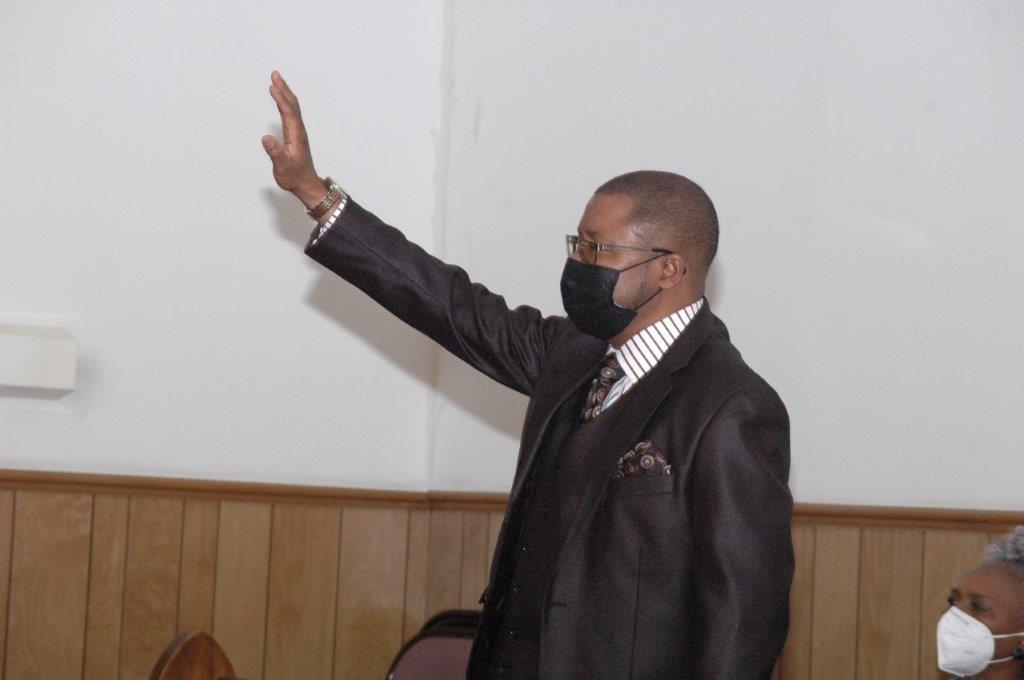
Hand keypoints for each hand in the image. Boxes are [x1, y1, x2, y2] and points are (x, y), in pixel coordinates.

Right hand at [262, 71, 322, 203]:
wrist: (305, 184)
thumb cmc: (294, 176)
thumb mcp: (282, 166)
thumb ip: (275, 152)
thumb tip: (266, 138)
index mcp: (296, 135)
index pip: (289, 112)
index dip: (281, 99)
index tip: (273, 86)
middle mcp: (298, 131)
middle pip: (292, 105)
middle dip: (284, 89)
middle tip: (275, 74)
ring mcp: (297, 132)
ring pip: (292, 108)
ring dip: (285, 93)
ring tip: (276, 81)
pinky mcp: (295, 135)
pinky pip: (290, 114)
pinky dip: (284, 103)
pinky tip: (280, 100)